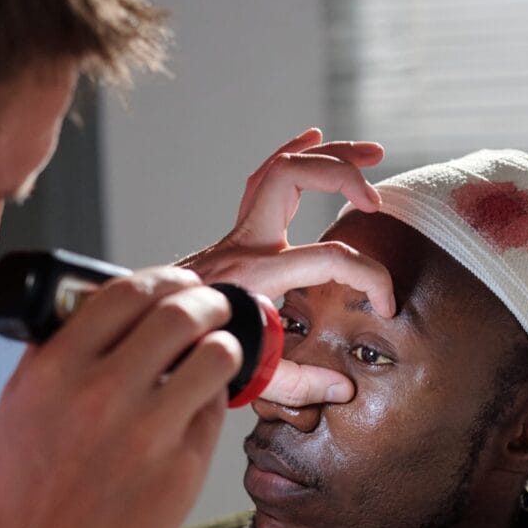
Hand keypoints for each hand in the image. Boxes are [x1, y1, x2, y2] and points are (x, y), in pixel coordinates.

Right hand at [0, 267, 240, 527]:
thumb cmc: (26, 485)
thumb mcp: (21, 402)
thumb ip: (60, 349)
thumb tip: (110, 304)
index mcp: (57, 370)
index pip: (126, 293)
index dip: (163, 278)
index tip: (177, 283)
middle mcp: (103, 395)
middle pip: (180, 315)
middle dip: (206, 301)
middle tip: (211, 306)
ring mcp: (147, 434)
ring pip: (214, 357)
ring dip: (222, 345)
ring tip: (218, 349)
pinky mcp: (182, 469)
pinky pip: (213, 411)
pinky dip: (211, 398)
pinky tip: (200, 402)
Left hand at [180, 129, 394, 406]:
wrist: (140, 345)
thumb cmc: (186, 359)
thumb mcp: (246, 377)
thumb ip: (297, 383)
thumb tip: (343, 388)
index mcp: (253, 277)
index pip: (328, 260)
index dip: (371, 278)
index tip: (386, 304)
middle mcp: (242, 245)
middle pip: (292, 177)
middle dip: (343, 177)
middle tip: (376, 202)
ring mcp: (234, 236)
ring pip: (279, 169)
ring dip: (326, 155)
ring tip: (369, 153)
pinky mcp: (231, 237)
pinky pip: (262, 181)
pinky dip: (291, 155)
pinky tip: (314, 139)